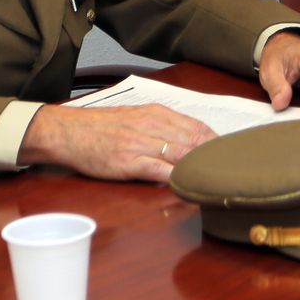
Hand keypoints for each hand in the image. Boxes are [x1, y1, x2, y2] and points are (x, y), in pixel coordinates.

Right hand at [18, 102, 214, 182]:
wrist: (68, 131)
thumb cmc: (99, 126)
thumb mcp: (134, 115)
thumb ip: (160, 125)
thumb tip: (187, 138)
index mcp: (155, 113)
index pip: (197, 127)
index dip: (216, 141)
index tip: (229, 153)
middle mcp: (152, 126)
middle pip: (194, 142)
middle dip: (215, 157)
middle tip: (231, 169)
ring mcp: (141, 144)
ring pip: (181, 156)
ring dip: (200, 168)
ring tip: (217, 179)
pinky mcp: (129, 163)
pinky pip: (160, 171)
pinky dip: (177, 179)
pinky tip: (188, 186)